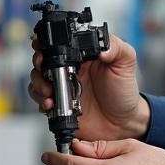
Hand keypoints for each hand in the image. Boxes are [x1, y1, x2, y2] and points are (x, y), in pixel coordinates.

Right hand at [29, 32, 150, 141]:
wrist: (123, 123)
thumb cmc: (124, 92)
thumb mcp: (126, 64)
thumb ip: (117, 48)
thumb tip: (102, 46)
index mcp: (82, 55)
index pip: (59, 42)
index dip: (47, 42)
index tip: (42, 45)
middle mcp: (69, 69)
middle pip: (43, 59)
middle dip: (39, 62)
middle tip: (43, 68)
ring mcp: (62, 87)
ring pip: (38, 79)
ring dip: (38, 83)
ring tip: (49, 91)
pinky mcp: (58, 104)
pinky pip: (41, 99)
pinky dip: (41, 101)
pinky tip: (50, 104)